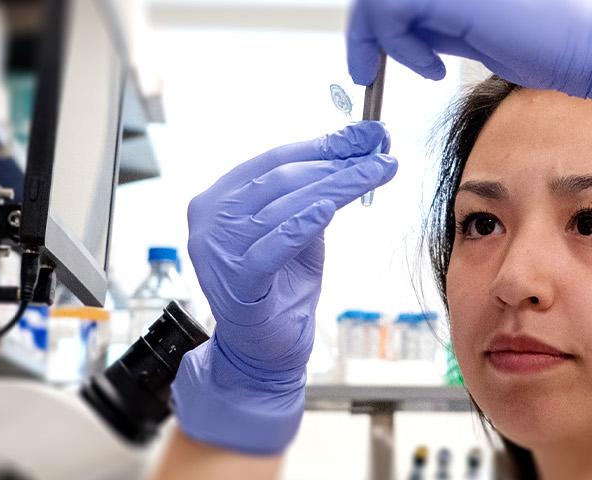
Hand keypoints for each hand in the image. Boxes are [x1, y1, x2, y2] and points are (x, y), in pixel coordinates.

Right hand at [173, 121, 395, 454]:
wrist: (265, 351)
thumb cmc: (281, 286)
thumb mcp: (299, 228)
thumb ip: (317, 189)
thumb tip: (360, 143)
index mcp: (220, 198)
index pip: (275, 160)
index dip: (324, 144)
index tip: (368, 134)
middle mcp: (210, 219)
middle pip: (281, 177)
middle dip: (337, 161)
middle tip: (381, 151)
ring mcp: (217, 251)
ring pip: (283, 204)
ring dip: (337, 184)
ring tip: (378, 172)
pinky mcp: (236, 282)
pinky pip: (272, 246)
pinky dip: (303, 223)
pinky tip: (332, 206)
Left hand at [345, 0, 591, 148]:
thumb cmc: (554, 48)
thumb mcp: (482, 35)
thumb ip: (444, 26)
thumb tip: (411, 34)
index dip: (375, 18)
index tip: (369, 53)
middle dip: (365, 27)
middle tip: (362, 66)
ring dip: (379, 37)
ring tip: (406, 68)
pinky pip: (396, 9)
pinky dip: (400, 44)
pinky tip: (429, 69)